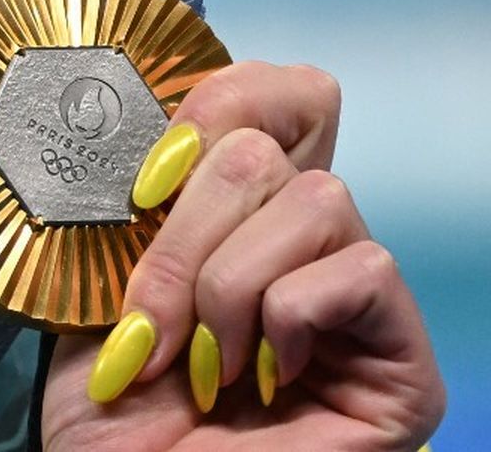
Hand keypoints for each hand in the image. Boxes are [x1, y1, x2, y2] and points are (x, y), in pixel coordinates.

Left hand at [39, 61, 444, 450]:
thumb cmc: (107, 411)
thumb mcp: (100, 283)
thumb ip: (138, 202)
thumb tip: (150, 129)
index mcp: (234, 212)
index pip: (272, 93)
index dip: (213, 104)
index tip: (140, 185)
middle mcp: (305, 242)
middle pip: (268, 142)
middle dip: (185, 233)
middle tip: (153, 321)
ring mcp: (359, 297)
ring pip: (315, 196)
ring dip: (227, 284)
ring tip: (203, 363)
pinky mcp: (404, 358)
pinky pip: (360, 267)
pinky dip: (287, 318)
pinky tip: (261, 381)